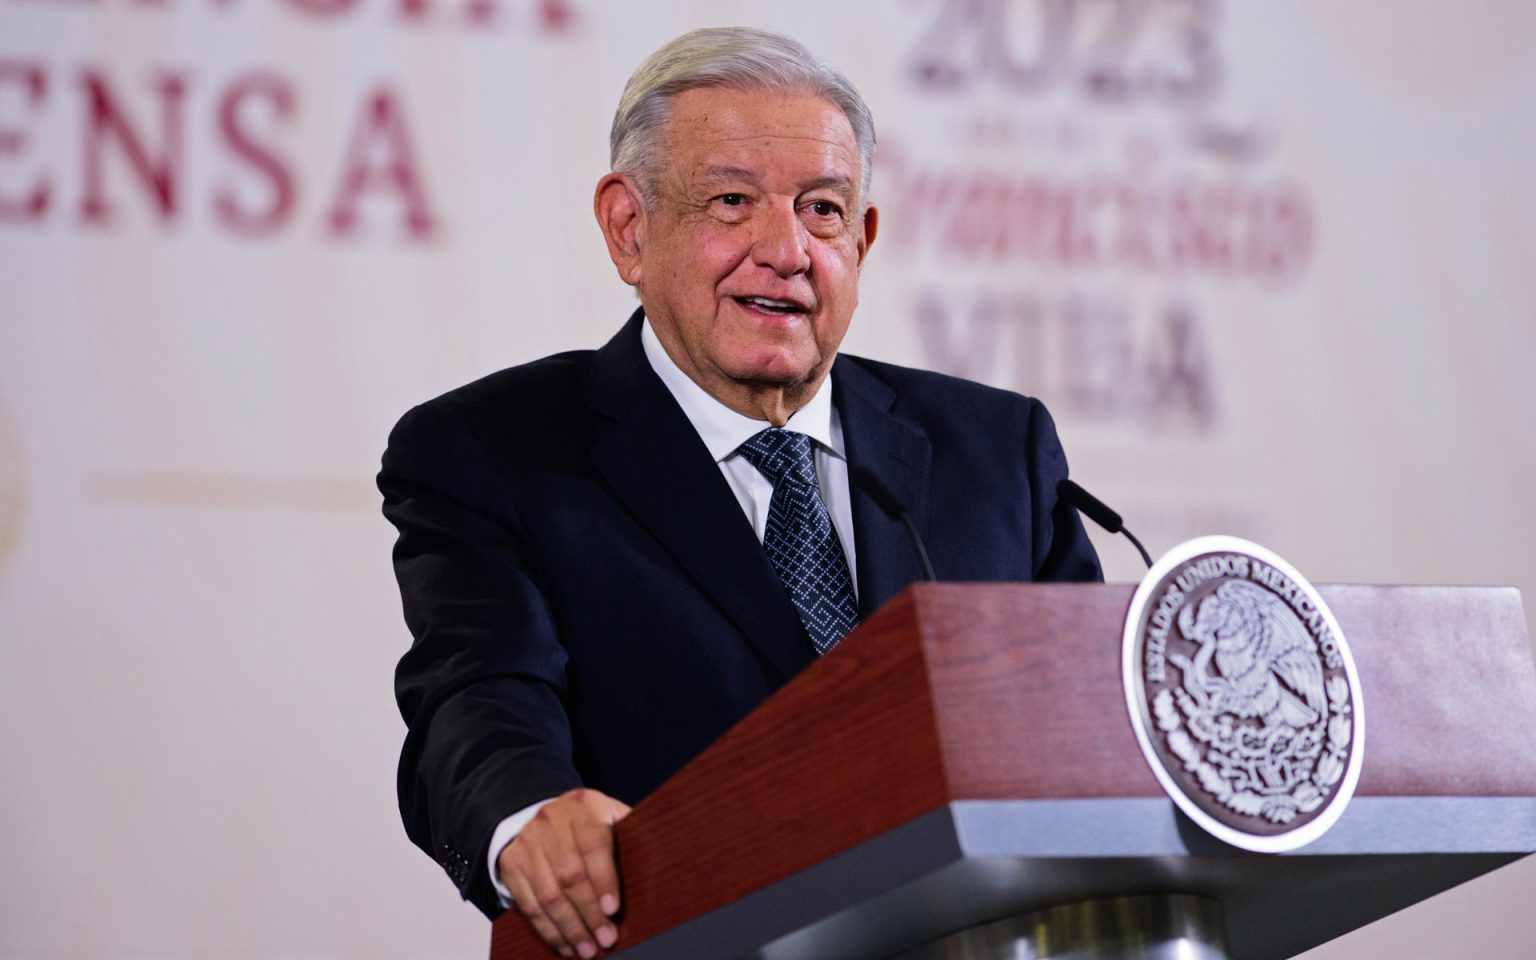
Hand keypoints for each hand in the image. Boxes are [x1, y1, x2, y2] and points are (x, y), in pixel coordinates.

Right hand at [498, 787, 632, 957]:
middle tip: (606, 938)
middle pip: (570, 874)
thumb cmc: (590, 822)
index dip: (604, 879)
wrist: (546, 813)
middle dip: (589, 912)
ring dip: (569, 928)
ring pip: (548, 894)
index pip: (593, 843)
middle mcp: (551, 821)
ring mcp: (528, 843)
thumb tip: (662, 866)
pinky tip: (565, 945)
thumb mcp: (611, 816)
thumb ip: (630, 836)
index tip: (613, 908)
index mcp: (584, 805)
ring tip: (587, 950)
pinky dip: (548, 930)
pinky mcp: (512, 864)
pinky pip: (529, 905)